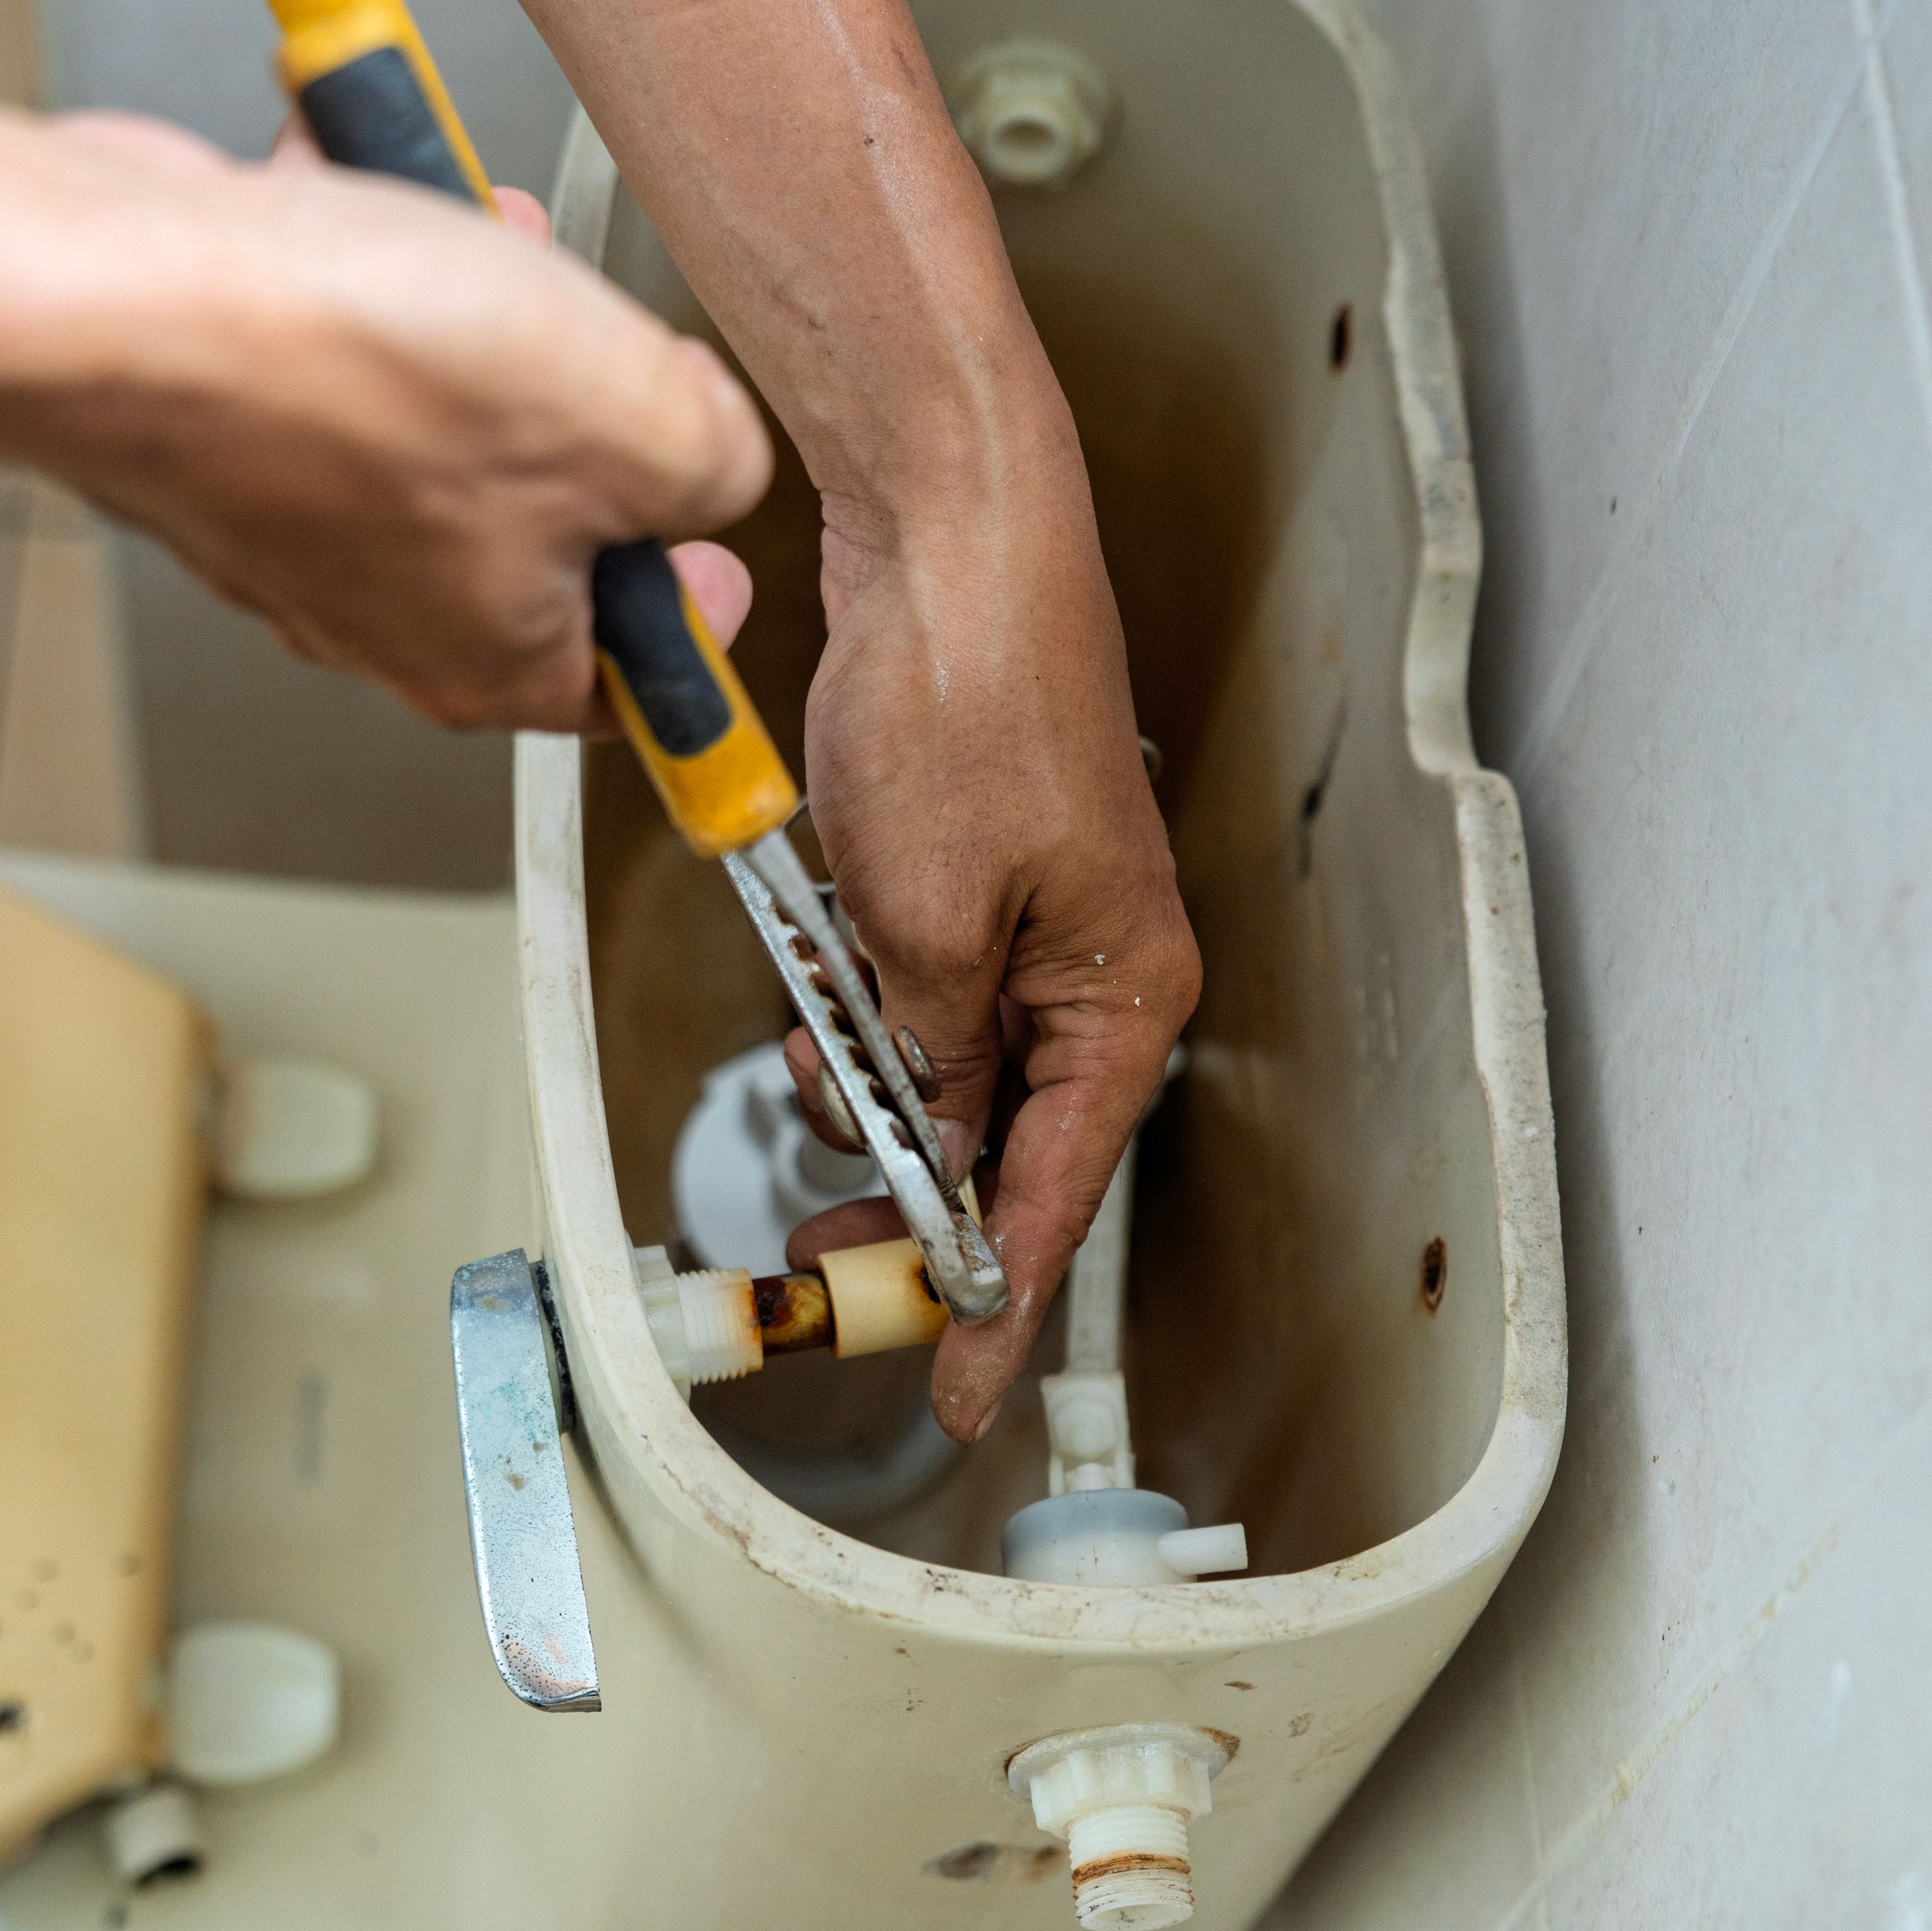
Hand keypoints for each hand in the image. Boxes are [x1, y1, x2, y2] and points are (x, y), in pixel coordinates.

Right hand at [0, 104, 769, 724]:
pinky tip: (369, 199)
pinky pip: (344, 336)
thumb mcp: (640, 416)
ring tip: (486, 233)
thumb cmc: (352, 371)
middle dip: (588, 400)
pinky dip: (370, 259)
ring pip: (448, 409)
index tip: (721, 562)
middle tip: (598, 333)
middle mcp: (386, 610)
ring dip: (486, 305)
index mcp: (495, 658)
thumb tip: (719, 455)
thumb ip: (715, 459)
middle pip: (545, 523)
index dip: (692, 610)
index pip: (629, 682)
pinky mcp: (235, 420)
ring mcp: (299, 515)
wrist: (132, 289)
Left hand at [784, 399, 1201, 1442]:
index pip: (1058, 1192)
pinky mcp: (977, 877)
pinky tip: (820, 1006)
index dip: (996, 1299)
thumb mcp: (922, 923)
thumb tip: (916, 1147)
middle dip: (915, 1205)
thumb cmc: (967, 703)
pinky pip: (924, 996)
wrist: (949, 536)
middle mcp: (1097, 970)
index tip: (960, 1394)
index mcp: (1123, 994)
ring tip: (808, 1082)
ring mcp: (1038, 922)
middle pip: (1008, 1144)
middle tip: (830, 1269)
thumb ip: (923, 1057)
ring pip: (953, 1071)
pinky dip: (866, 1019)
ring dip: (874, 1095)